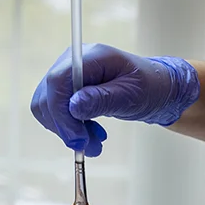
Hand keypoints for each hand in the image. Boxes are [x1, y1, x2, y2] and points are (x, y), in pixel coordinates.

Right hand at [29, 44, 199, 156]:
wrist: (157, 88)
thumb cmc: (150, 87)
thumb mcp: (131, 95)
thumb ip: (102, 99)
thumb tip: (73, 106)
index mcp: (91, 57)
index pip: (58, 81)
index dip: (61, 112)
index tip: (77, 139)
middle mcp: (73, 62)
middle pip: (48, 96)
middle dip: (65, 127)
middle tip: (88, 147)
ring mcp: (68, 76)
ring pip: (47, 107)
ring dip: (67, 131)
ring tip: (93, 144)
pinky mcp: (68, 90)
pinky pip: (55, 112)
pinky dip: (68, 128)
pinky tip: (89, 135)